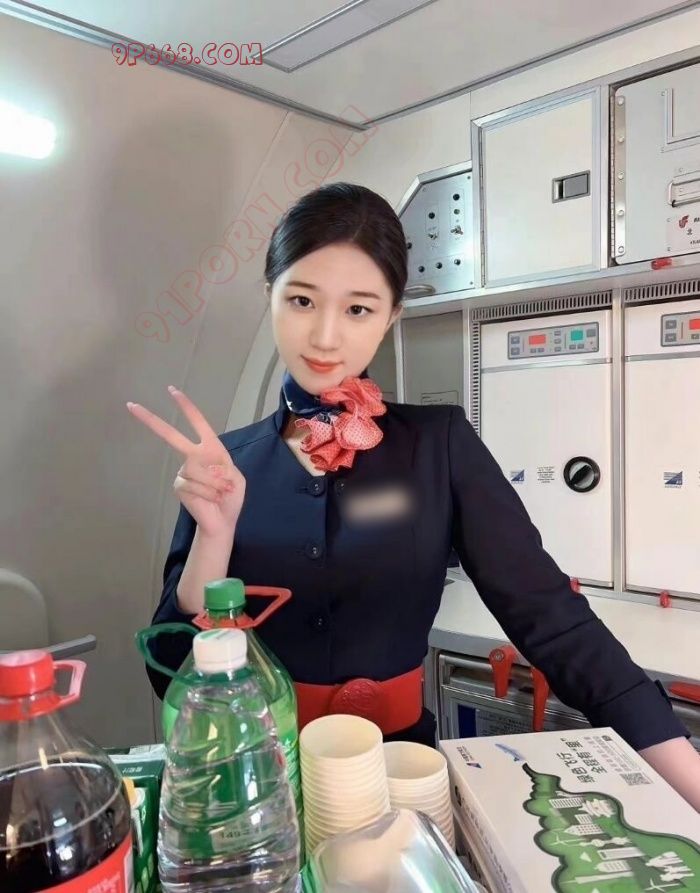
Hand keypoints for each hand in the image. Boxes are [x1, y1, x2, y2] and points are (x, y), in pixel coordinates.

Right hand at [126, 386, 245, 538]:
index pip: (198, 423)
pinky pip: (192, 483)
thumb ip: (224, 468)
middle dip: (152, 421)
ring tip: (221, 492)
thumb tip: (206, 466)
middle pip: (171, 436)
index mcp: (210, 449)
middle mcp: (193, 456)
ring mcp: (184, 471)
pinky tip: (210, 498)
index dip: (186, 407)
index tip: (172, 391)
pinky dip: (207, 491)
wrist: (222, 520)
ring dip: (214, 483)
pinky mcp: (179, 485)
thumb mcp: (236, 478)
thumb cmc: (230, 497)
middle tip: (132, 406)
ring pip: (196, 469)